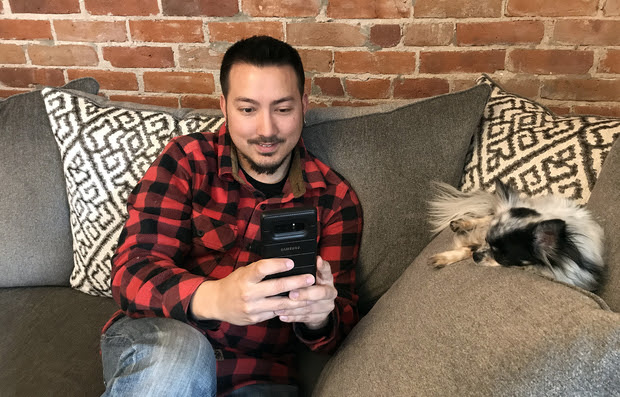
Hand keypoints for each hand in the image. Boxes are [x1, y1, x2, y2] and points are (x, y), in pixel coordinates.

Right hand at [190, 258, 314, 325]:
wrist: (217, 303)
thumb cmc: (234, 284)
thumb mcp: (244, 272)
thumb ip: (260, 270)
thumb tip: (284, 264)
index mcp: (245, 277)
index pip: (263, 268)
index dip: (278, 265)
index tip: (291, 262)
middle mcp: (248, 293)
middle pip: (277, 286)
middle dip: (297, 282)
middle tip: (310, 278)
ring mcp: (252, 308)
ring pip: (280, 303)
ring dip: (298, 299)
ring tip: (311, 294)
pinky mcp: (255, 318)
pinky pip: (275, 313)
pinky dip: (287, 309)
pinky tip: (298, 305)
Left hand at [275, 256, 336, 329]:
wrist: (319, 307)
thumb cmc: (311, 287)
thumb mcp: (311, 277)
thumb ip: (304, 272)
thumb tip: (286, 264)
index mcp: (327, 278)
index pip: (327, 270)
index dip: (322, 266)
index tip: (317, 260)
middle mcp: (330, 292)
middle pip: (321, 293)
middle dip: (305, 294)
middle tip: (292, 294)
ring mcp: (327, 306)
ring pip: (310, 307)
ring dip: (294, 308)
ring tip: (280, 307)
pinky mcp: (320, 317)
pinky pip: (305, 318)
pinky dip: (292, 317)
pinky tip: (282, 315)